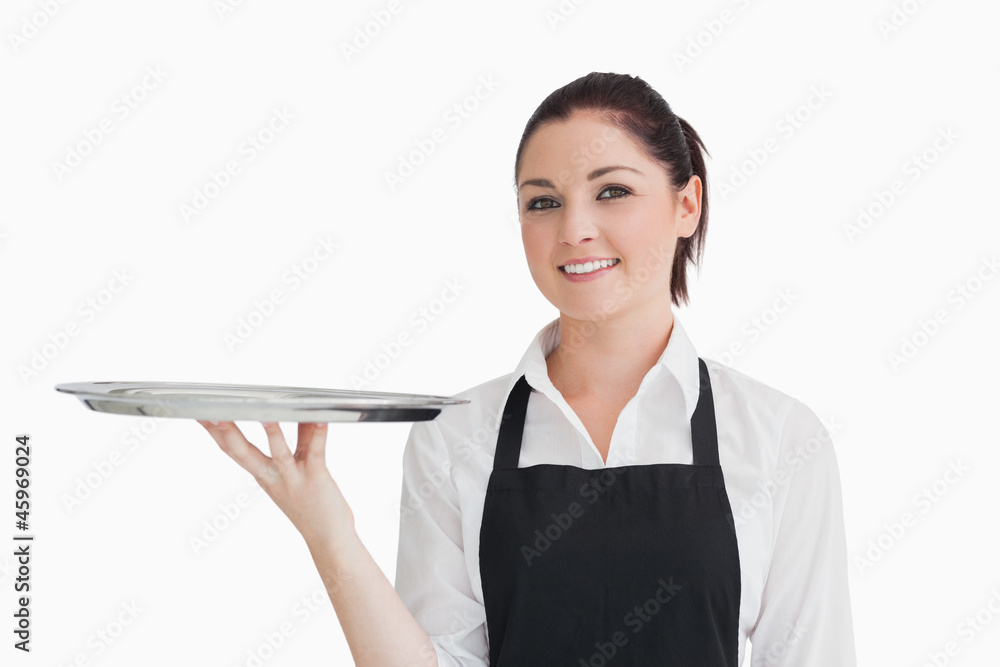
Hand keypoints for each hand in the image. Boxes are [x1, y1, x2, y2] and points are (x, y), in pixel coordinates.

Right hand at [197, 420, 354, 547]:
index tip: (201, 414)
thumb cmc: (313, 504)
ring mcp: (294, 479)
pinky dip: (318, 434)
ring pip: (279, 453)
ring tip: (264, 415)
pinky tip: (320, 418)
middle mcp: (273, 477)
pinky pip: (316, 453)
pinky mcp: (317, 478)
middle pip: (244, 453)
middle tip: (212, 413)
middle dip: (226, 433)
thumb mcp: (297, 470)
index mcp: (263, 475)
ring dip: (271, 433)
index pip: (233, 451)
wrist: (327, 539)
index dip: (215, 433)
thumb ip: (300, 439)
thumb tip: (301, 411)